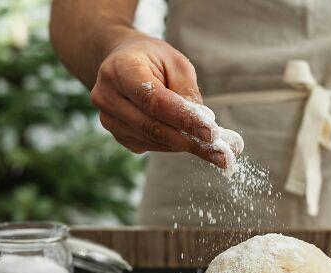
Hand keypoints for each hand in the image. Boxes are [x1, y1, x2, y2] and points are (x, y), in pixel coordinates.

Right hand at [89, 31, 239, 167]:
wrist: (122, 60)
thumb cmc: (153, 59)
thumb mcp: (176, 64)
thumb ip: (188, 93)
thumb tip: (206, 127)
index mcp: (121, 69)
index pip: (156, 101)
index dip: (184, 119)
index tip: (212, 133)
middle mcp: (108, 96)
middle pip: (153, 127)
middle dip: (191, 142)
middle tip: (223, 155)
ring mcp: (108, 118)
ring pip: (154, 140)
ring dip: (187, 146)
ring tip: (217, 151)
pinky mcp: (117, 134)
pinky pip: (150, 145)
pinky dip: (174, 145)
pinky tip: (190, 139)